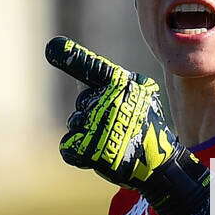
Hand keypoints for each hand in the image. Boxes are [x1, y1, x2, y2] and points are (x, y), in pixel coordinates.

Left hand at [45, 36, 209, 214]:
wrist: (161, 167)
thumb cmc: (145, 129)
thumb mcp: (135, 98)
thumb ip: (108, 83)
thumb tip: (74, 62)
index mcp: (122, 84)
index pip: (92, 69)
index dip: (71, 57)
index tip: (53, 47)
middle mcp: (109, 101)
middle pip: (82, 104)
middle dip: (91, 116)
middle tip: (117, 129)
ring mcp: (100, 126)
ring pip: (75, 125)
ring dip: (87, 135)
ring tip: (112, 143)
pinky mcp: (91, 150)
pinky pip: (68, 147)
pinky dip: (78, 154)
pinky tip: (99, 156)